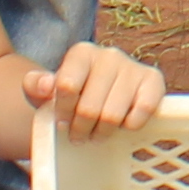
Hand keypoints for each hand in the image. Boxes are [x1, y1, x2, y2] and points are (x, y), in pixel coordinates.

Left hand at [26, 42, 167, 132]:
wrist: (100, 92)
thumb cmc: (71, 95)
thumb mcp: (45, 92)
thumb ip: (34, 86)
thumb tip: (45, 85)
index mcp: (81, 53)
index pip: (67, 86)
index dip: (63, 112)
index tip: (61, 123)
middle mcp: (109, 54)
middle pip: (90, 107)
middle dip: (81, 129)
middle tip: (79, 136)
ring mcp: (133, 66)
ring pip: (113, 115)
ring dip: (102, 133)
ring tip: (97, 134)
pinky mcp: (153, 80)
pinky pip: (142, 111)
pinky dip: (130, 125)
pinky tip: (122, 124)